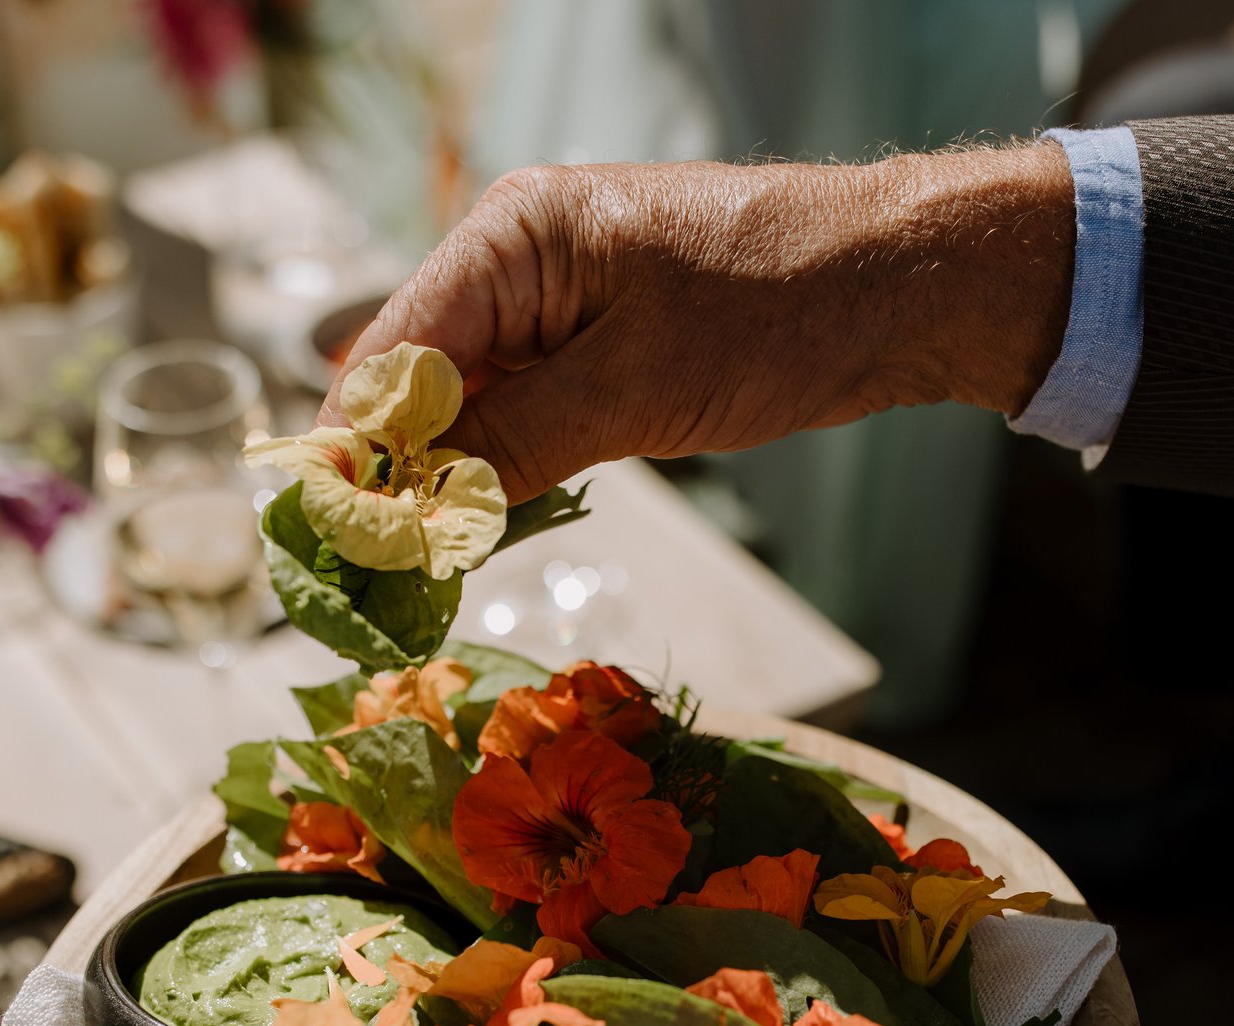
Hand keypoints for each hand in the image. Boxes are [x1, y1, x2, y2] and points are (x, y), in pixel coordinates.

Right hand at [323, 144, 1075, 501]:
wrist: (903, 285)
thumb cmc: (782, 313)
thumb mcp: (637, 393)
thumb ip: (516, 450)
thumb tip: (413, 521)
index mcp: (512, 235)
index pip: (391, 353)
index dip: (354, 454)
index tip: (330, 549)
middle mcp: (515, 257)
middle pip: (414, 380)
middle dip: (393, 478)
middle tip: (369, 582)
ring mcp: (554, 300)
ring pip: (466, 405)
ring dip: (446, 484)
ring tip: (414, 576)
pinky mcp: (594, 340)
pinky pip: (520, 410)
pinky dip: (502, 470)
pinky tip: (483, 534)